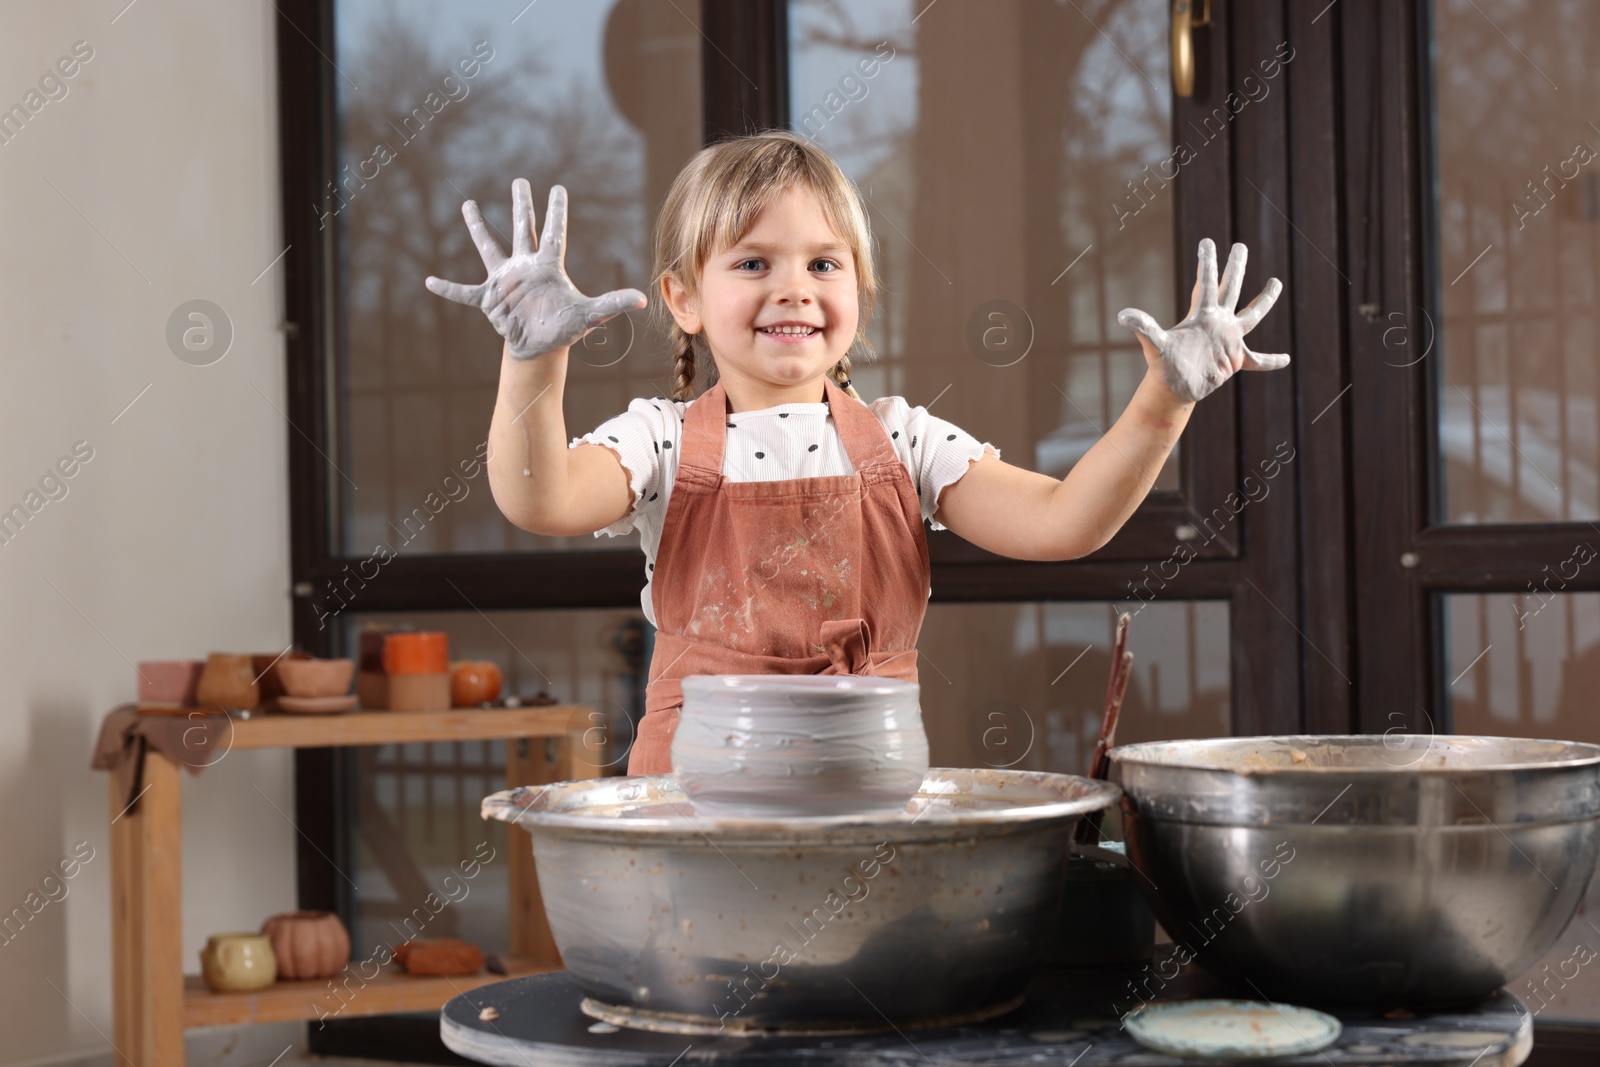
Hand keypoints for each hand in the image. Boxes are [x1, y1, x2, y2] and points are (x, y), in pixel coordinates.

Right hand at [425, 179, 646, 359]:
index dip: (556, 211)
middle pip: (522, 229)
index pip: (554, 233)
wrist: (541, 347)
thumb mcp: (590, 315)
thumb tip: (643, 301)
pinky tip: (430, 282)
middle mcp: (525, 267)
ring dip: (478, 228)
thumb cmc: (564, 327)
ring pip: (490, 247)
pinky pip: (464, 292)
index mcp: (548, 267)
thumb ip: (613, 304)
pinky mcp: (489, 298)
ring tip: (467, 204)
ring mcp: (505, 280)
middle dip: (520, 205)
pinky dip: (448, 288)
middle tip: (519, 181)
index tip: (558, 188)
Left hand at [1116, 238, 1288, 402]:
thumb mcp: (1155, 345)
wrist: (1174, 389)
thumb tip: (1123, 315)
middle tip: (1241, 246)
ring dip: (1264, 300)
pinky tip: (1286, 358)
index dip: (1207, 263)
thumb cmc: (1163, 366)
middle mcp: (1218, 322)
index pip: (1207, 283)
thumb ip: (1145, 328)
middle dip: (1236, 268)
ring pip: (1251, 315)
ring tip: (1276, 282)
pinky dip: (1271, 360)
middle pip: (1231, 289)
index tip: (1207, 241)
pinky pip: (1259, 360)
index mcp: (1202, 316)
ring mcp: (1229, 339)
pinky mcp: (1235, 359)